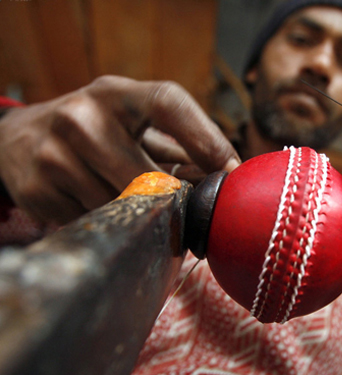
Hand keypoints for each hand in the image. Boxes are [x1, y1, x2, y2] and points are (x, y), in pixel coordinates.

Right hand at [0, 76, 239, 223]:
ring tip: (131, 202)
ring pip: (120, 206)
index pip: (169, 104)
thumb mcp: (133, 123)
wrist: (19, 139)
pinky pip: (92, 223)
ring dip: (136, 214)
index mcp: (118, 94)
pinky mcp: (35, 189)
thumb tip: (230, 178)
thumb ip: (180, 148)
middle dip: (171, 199)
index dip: (206, 139)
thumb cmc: (97, 130)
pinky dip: (105, 222)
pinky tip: (95, 205)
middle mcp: (82, 115)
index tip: (230, 171)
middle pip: (148, 175)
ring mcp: (54, 152)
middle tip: (183, 211)